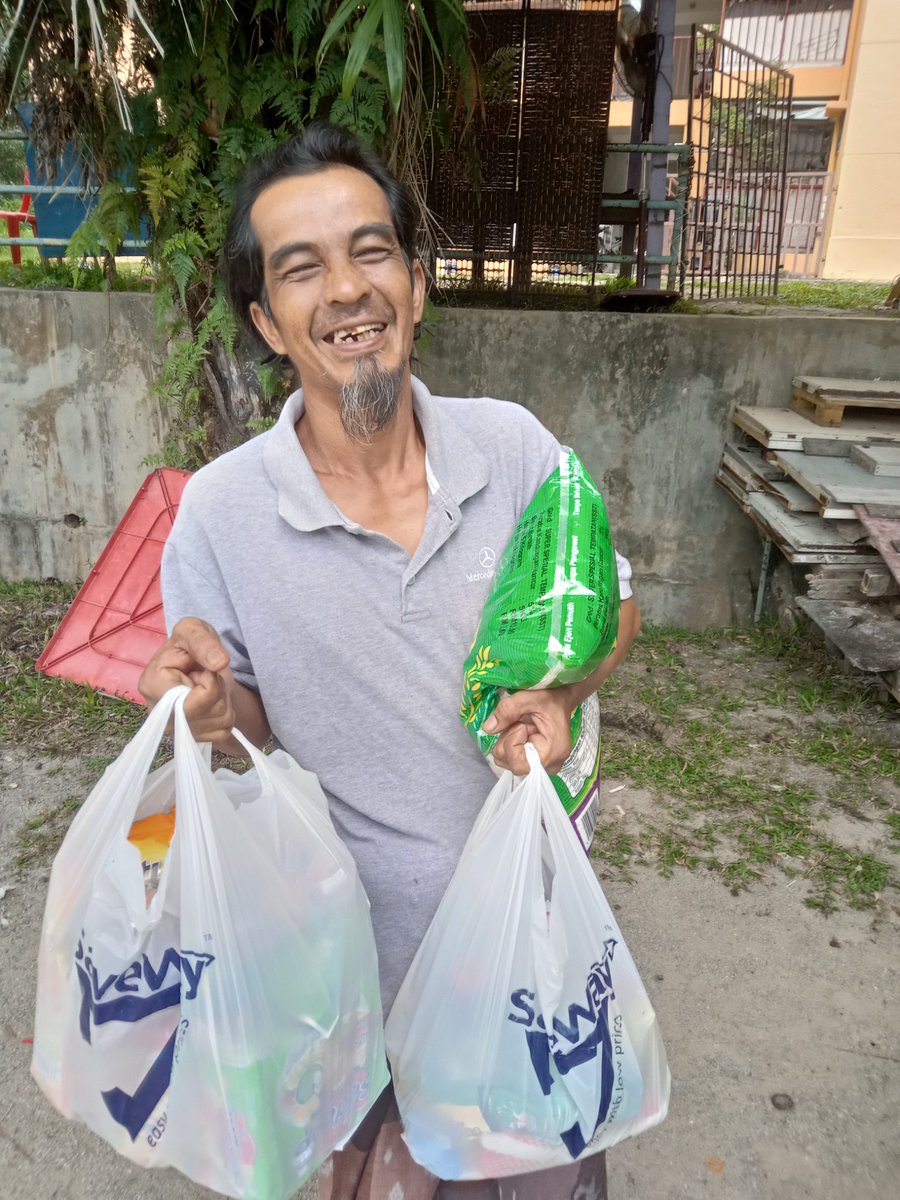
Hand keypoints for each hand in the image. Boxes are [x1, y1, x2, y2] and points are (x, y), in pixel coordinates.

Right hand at [138, 617, 236, 744]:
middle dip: (218, 691)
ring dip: (224, 699)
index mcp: (151, 685)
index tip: (205, 671)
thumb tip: (219, 663)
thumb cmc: (190, 644)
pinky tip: (212, 699)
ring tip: (209, 685)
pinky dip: (226, 713)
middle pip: (206, 713)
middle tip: (208, 676)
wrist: (198, 662)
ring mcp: (175, 729)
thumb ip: (203, 641)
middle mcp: (159, 714)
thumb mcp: (193, 630)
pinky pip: (224, 731)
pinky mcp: (192, 737)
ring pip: (219, 721)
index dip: (209, 685)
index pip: (187, 702)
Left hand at [482, 688, 574, 775]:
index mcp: (552, 752)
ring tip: (523, 727)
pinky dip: (510, 746)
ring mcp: (544, 767)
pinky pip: (511, 760)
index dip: (512, 741)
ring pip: (507, 762)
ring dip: (508, 741)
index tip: (522, 724)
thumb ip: (508, 710)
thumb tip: (488, 729)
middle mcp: (550, 766)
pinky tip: (522, 734)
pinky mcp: (537, 765)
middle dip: (509, 739)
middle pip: (510, 763)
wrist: (560, 700)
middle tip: (522, 723)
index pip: (518, 763)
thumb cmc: (549, 698)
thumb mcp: (528, 697)